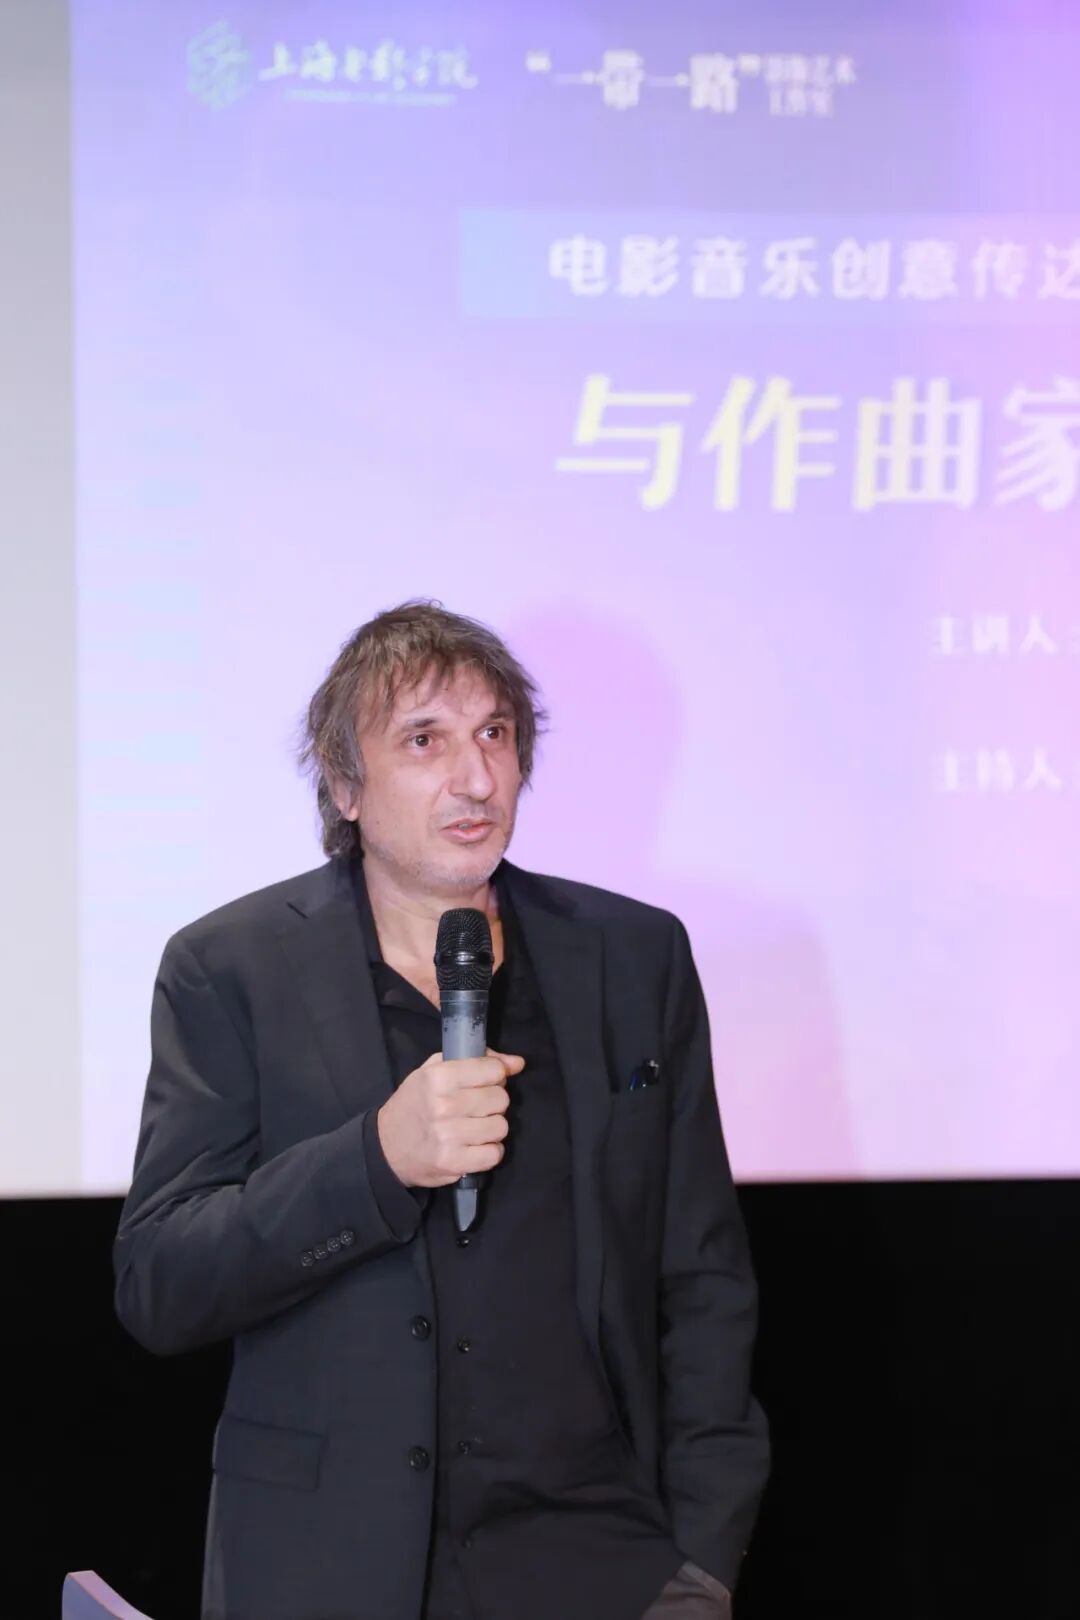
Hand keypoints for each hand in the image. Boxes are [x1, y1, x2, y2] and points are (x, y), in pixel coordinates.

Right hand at [376, 1049, 523, 1188]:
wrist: (385, 1147)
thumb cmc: (414, 1104)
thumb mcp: (434, 1071)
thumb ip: (476, 1061)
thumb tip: (517, 1062)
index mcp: (439, 1077)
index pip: (493, 1070)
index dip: (495, 1075)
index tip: (486, 1081)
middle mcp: (444, 1105)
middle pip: (500, 1098)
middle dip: (493, 1102)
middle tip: (476, 1107)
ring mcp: (449, 1136)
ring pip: (501, 1126)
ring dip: (491, 1128)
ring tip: (473, 1127)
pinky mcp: (454, 1163)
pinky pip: (495, 1154)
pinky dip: (488, 1151)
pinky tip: (473, 1146)